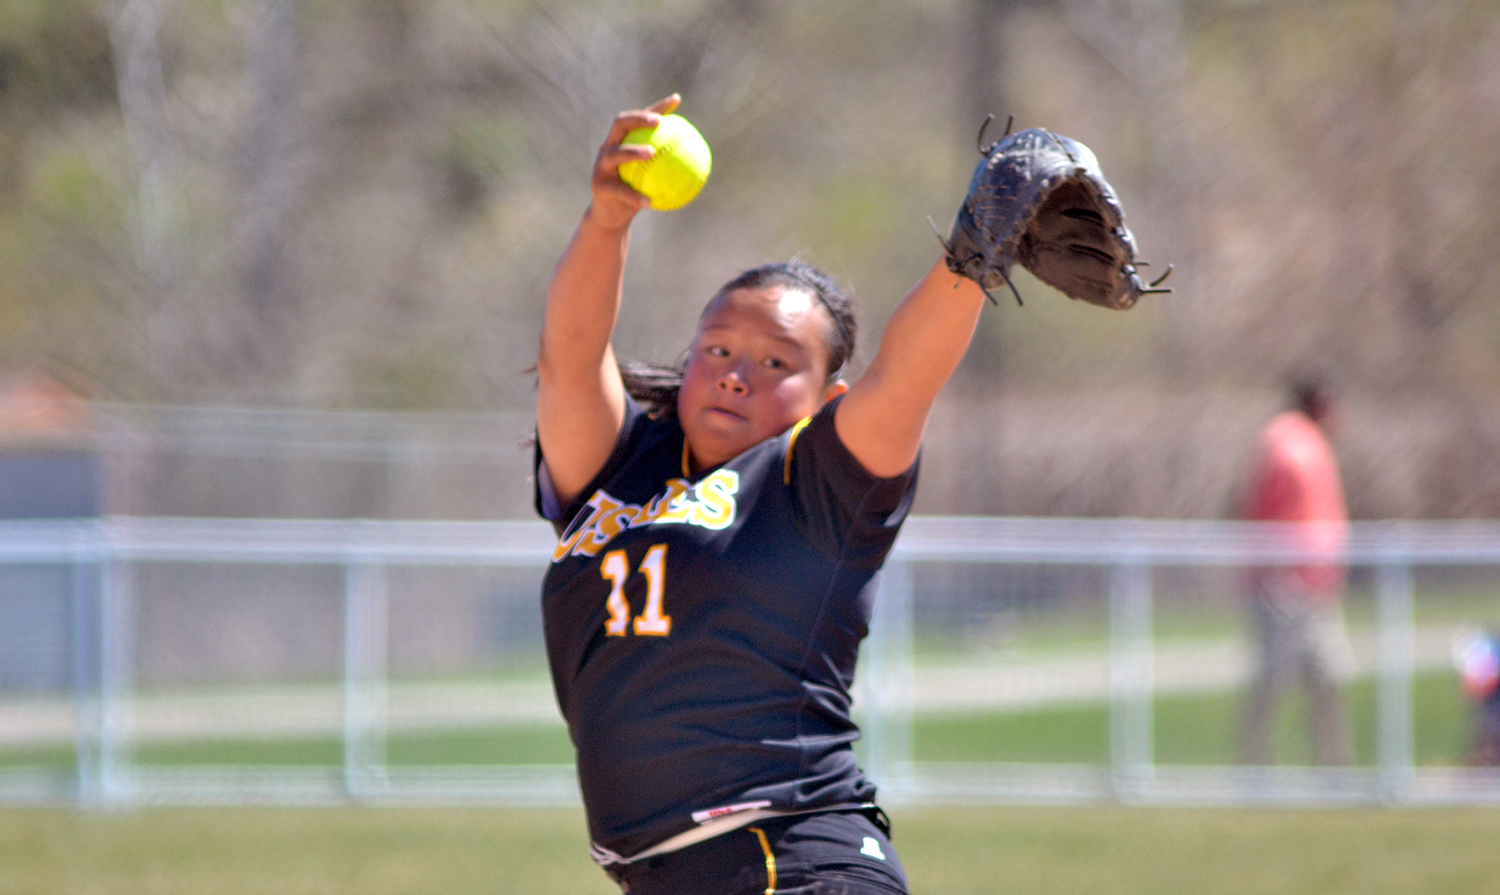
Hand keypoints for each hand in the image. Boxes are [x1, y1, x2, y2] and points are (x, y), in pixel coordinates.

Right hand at [587, 94, 680, 229]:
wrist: (610, 216)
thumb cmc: (635, 195)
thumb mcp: (651, 180)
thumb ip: (667, 168)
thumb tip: (699, 161)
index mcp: (622, 141)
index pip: (640, 118)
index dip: (657, 107)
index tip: (676, 100)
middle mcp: (608, 147)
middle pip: (620, 123)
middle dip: (639, 118)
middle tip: (658, 122)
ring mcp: (601, 165)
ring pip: (616, 153)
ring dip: (634, 152)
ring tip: (652, 153)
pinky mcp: (599, 185)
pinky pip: (619, 190)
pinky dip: (634, 195)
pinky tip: (649, 202)